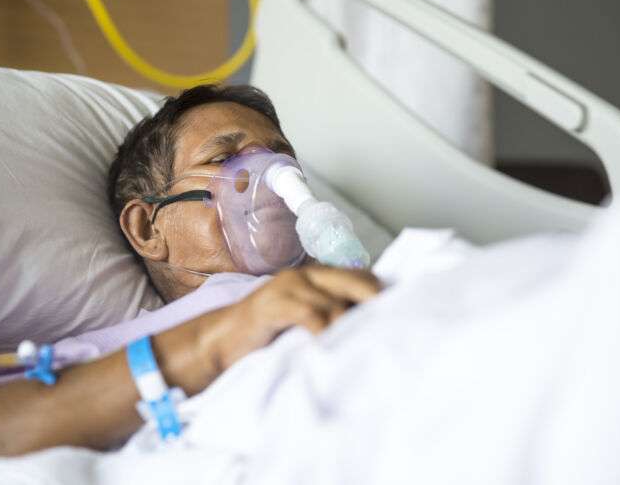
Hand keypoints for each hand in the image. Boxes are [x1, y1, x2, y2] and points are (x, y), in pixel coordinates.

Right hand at [201, 265, 380, 371]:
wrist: (223, 340)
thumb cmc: (266, 333)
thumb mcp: (303, 319)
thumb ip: (328, 314)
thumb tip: (368, 326)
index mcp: (313, 276)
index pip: (358, 274)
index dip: (376, 291)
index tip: (396, 311)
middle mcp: (303, 275)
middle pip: (352, 280)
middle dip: (372, 300)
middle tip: (388, 324)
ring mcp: (287, 287)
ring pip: (332, 301)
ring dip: (347, 324)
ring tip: (357, 343)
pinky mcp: (272, 305)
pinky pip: (309, 315)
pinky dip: (323, 331)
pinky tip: (327, 346)